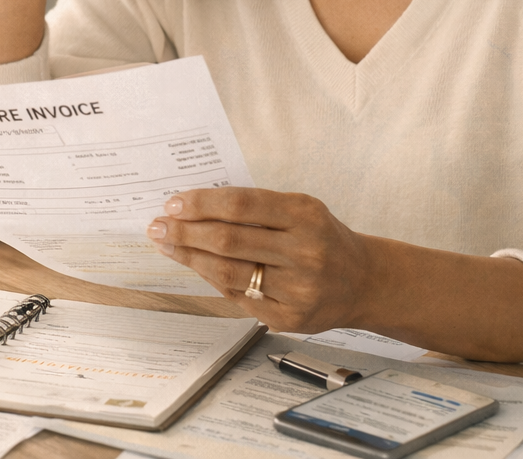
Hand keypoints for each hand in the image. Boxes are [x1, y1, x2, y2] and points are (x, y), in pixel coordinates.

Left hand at [147, 188, 376, 332]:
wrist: (364, 282)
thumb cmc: (322, 238)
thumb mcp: (301, 210)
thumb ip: (256, 209)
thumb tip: (195, 208)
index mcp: (305, 215)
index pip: (242, 206)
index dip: (202, 204)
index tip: (173, 203)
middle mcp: (304, 252)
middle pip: (229, 240)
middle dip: (185, 231)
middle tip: (158, 225)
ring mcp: (297, 289)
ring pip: (228, 273)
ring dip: (190, 257)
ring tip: (166, 244)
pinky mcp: (289, 318)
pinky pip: (238, 298)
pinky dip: (213, 280)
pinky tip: (197, 267)